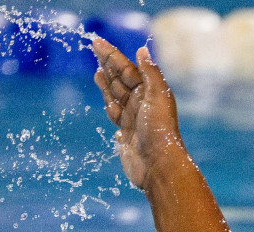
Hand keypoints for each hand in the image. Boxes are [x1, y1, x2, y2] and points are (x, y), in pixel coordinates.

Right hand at [92, 38, 183, 193]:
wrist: (158, 166)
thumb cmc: (159, 130)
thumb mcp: (157, 96)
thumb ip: (150, 72)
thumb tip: (142, 50)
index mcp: (148, 93)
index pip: (126, 69)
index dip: (111, 55)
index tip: (96, 43)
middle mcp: (140, 105)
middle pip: (120, 80)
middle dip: (108, 64)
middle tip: (94, 49)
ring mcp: (132, 121)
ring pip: (116, 97)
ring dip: (107, 84)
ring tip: (98, 72)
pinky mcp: (126, 137)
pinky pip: (116, 118)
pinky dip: (111, 108)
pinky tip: (108, 104)